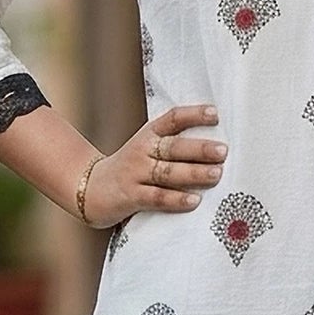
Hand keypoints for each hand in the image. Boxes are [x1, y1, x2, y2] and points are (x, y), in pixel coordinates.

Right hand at [82, 103, 225, 225]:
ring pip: (168, 173)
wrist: (90, 187)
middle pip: (173, 147)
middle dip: (199, 149)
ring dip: (194, 173)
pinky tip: (194, 200)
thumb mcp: (146, 148)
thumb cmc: (131, 168)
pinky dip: (176, 199)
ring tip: (216, 174)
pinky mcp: (131, 196)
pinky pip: (157, 197)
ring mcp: (136, 173)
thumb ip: (174, 146)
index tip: (215, 114)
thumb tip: (215, 147)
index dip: (193, 115)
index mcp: (149, 134)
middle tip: (223, 151)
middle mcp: (142, 150)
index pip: (172, 119)